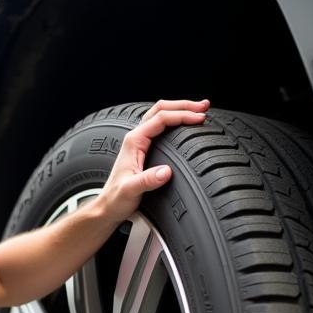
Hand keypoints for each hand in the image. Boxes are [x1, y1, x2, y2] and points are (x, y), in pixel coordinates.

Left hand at [98, 99, 209, 222]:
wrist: (108, 207)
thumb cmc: (116, 199)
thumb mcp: (131, 190)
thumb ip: (148, 180)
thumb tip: (166, 171)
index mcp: (134, 141)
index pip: (161, 118)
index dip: (182, 115)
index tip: (199, 119)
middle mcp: (136, 138)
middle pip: (161, 109)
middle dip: (184, 105)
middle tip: (203, 107)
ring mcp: (140, 143)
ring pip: (161, 116)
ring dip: (180, 110)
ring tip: (199, 110)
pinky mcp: (144, 149)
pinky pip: (161, 127)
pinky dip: (176, 121)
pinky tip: (185, 125)